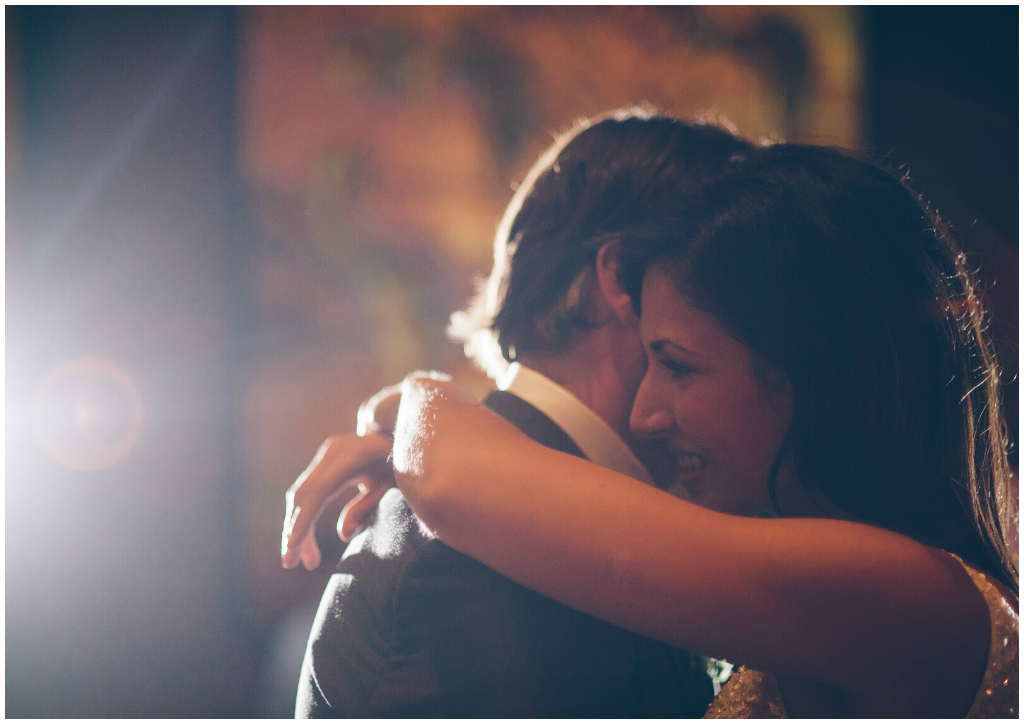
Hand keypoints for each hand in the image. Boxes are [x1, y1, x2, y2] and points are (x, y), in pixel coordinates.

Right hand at [281, 432, 393, 569]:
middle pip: (304, 495)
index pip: (317, 492)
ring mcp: (327, 454)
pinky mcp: (325, 460)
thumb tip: (343, 535)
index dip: (302, 521)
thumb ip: (367, 506)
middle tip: (291, 563)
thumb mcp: (391, 485)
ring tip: (304, 560)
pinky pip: (309, 490)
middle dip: (295, 530)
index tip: (292, 548)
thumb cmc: (403, 461)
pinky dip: (305, 516)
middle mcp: (333, 452)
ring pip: (302, 494)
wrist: (401, 432)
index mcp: (351, 457)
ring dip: (298, 527)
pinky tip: (306, 539)